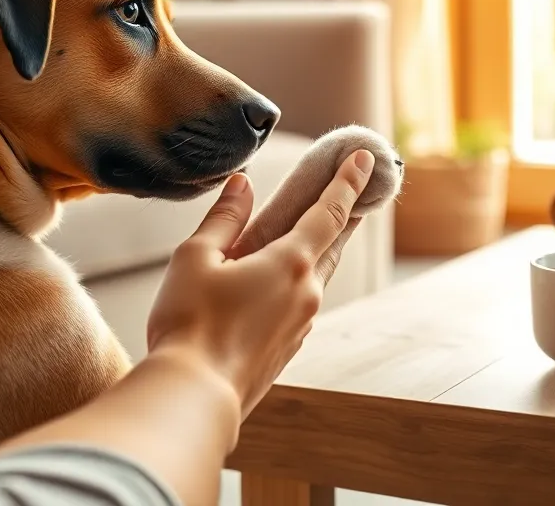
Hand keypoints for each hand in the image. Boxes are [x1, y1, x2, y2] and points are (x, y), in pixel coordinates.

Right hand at [146, 149, 375, 416]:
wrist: (195, 395)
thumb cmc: (190, 323)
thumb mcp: (196, 258)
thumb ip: (224, 220)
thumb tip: (242, 186)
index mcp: (290, 263)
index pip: (329, 211)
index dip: (347, 182)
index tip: (365, 159)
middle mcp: (306, 293)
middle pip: (333, 244)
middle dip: (344, 214)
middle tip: (356, 191)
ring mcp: (300, 326)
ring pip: (317, 277)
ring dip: (319, 250)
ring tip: (313, 233)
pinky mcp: (286, 350)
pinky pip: (299, 305)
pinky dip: (297, 283)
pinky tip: (276, 284)